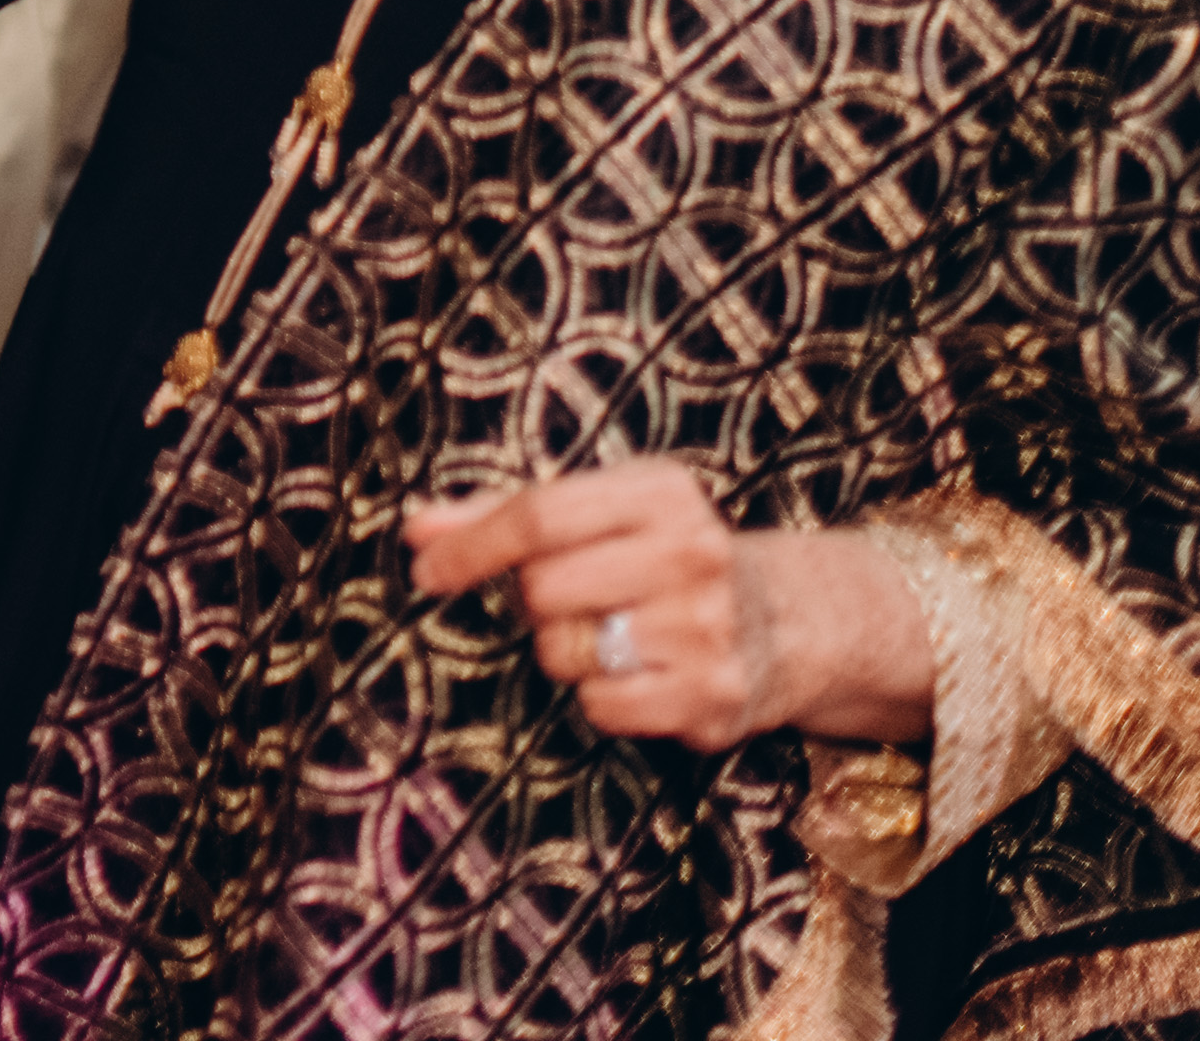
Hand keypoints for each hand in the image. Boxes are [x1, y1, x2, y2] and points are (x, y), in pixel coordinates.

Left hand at [406, 463, 936, 750]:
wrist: (783, 624)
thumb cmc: (658, 559)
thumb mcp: (599, 515)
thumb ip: (501, 516)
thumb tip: (416, 531)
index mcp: (660, 494)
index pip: (539, 515)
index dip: (471, 546)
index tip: (425, 569)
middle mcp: (693, 553)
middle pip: (544, 588)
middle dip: (535, 602)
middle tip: (574, 601)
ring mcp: (708, 627)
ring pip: (565, 651)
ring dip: (567, 652)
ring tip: (616, 635)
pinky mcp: (715, 695)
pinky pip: (601, 705)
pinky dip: (601, 699)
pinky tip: (639, 675)